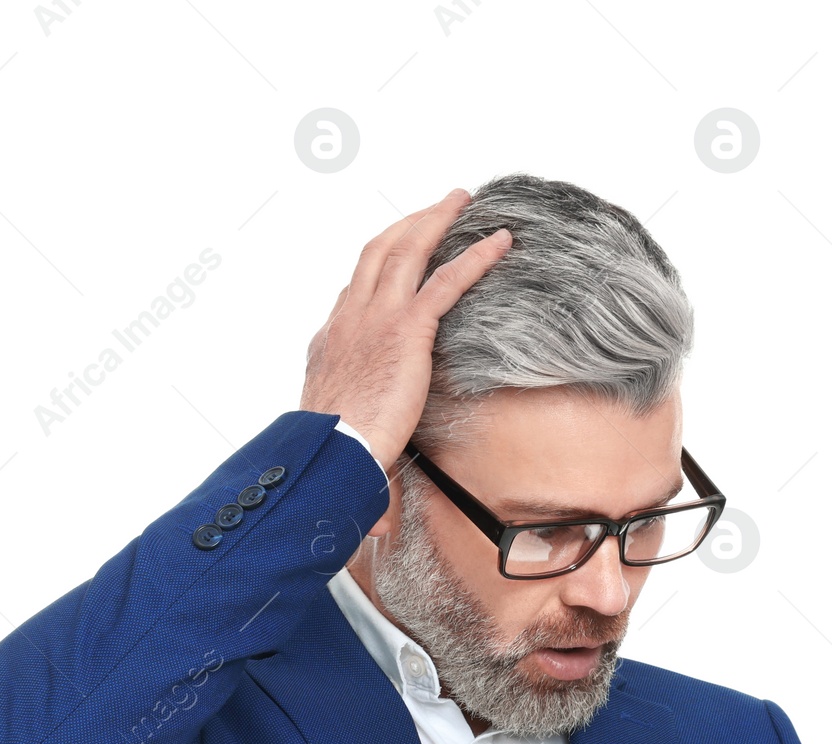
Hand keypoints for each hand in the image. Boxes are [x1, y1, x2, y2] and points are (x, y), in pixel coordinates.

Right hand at [300, 188, 511, 472]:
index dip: (380, 263)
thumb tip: (368, 414)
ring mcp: (377, 317)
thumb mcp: (337, 418)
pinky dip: (475, 256)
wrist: (332, 453)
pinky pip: (447, 280)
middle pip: (379, 250)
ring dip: (438, 218)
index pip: (356, 287)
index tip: (399, 253)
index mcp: (333, 337)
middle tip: (435, 207)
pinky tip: (499, 242)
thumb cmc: (335, 449)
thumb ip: (354, 405)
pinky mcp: (407, 329)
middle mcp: (351, 316)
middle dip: (408, 222)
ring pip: (408, 249)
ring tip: (462, 201)